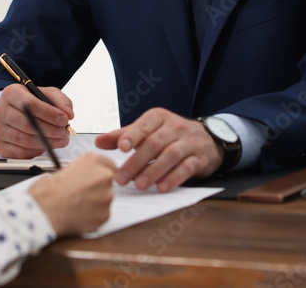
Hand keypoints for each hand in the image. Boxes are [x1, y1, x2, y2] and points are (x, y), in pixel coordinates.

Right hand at [0, 84, 73, 158]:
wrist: (13, 111)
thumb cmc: (30, 102)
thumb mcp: (46, 94)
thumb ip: (60, 101)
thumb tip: (67, 113)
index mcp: (11, 93)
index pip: (29, 104)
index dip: (49, 114)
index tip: (64, 119)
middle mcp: (1, 110)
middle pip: (27, 124)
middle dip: (51, 130)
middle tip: (64, 132)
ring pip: (25, 140)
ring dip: (47, 143)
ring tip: (60, 139)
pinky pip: (20, 153)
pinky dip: (37, 151)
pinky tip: (45, 145)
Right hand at [28, 153, 115, 236]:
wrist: (41, 212)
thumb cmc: (46, 192)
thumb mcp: (63, 168)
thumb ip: (81, 170)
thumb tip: (85, 176)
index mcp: (94, 160)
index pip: (109, 164)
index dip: (99, 173)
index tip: (94, 177)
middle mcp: (104, 176)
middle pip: (109, 181)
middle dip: (98, 187)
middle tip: (81, 192)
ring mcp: (106, 197)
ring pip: (106, 198)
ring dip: (96, 201)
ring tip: (76, 204)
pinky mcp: (105, 215)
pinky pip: (102, 214)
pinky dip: (93, 215)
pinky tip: (78, 214)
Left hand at [95, 108, 221, 191]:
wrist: (207, 138)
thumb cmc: (169, 135)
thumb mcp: (147, 130)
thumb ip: (123, 136)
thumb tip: (98, 142)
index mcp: (159, 117)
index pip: (144, 125)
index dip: (132, 135)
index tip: (121, 147)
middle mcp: (175, 127)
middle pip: (154, 143)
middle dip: (136, 162)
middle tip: (121, 178)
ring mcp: (189, 142)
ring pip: (170, 155)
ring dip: (153, 171)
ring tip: (140, 185)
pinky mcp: (200, 158)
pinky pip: (187, 167)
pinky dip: (174, 178)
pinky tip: (162, 187)